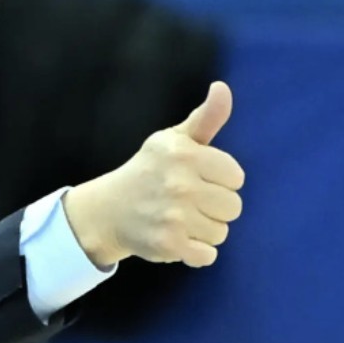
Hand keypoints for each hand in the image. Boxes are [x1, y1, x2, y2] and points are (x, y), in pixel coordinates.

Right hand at [63, 82, 244, 267]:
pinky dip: (196, 252)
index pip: (236, 177)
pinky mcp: (169, 243)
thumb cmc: (149, 171)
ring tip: (178, 219)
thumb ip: (205, 118)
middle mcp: (179, 183)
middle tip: (185, 202)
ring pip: (221, 232)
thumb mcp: (173, 140)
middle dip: (213, 207)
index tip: (194, 179)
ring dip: (203, 230)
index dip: (218, 180)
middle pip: (233, 206)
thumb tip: (222, 88)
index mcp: (184, 153)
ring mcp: (174, 215)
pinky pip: (208, 255)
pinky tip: (177, 239)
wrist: (107, 210)